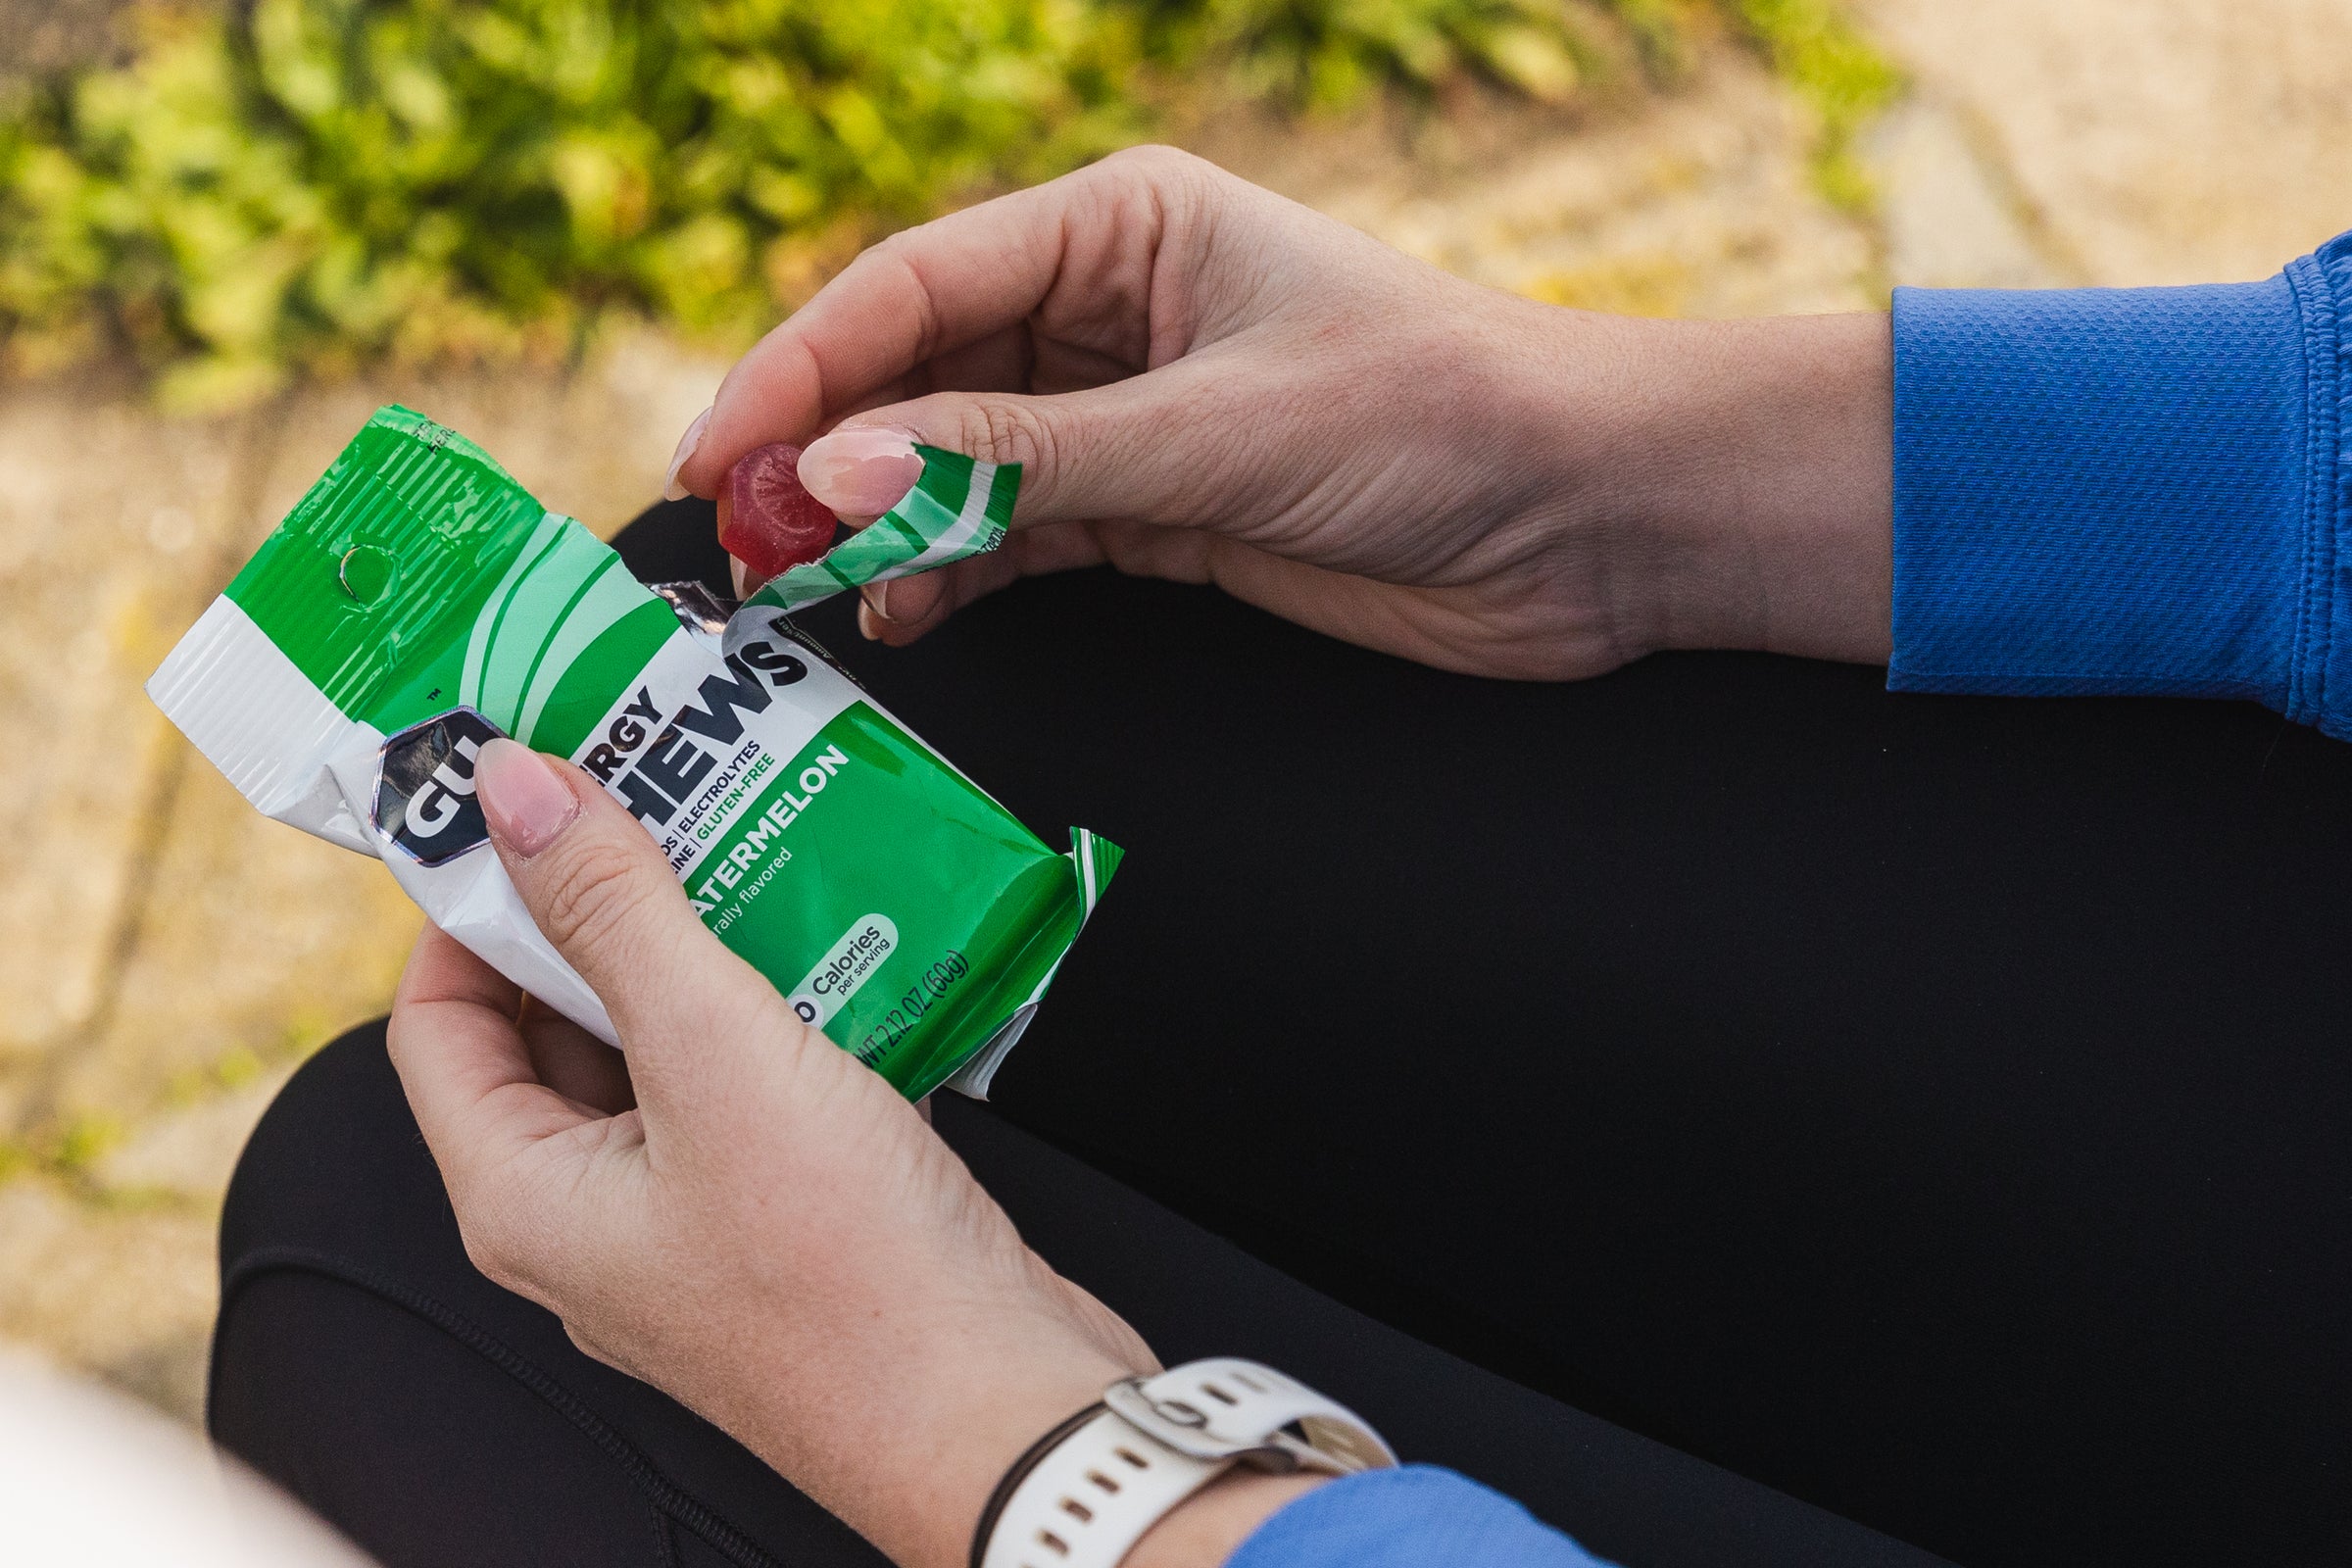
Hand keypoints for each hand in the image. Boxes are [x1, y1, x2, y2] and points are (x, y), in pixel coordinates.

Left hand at [387, 738, 1293, 1567]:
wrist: (1002, 1416)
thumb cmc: (853, 1282)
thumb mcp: (717, 1057)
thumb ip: (617, 914)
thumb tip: (519, 795)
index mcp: (526, 1201)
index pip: (438, 1023)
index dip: (466, 906)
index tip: (521, 807)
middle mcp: (590, 1224)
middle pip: (545, 1035)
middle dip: (589, 916)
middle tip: (642, 806)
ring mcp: (689, 1229)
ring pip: (655, 1060)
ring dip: (688, 958)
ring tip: (738, 856)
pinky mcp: (783, 1224)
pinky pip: (741, 1092)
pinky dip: (765, 1013)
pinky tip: (826, 951)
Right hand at [671, 145, 1892, 676]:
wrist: (1586, 519)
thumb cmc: (1434, 416)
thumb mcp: (1219, 428)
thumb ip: (1025, 460)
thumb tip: (840, 476)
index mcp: (1122, 224)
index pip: (918, 286)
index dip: (804, 369)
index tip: (724, 456)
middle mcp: (1110, 308)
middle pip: (918, 373)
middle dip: (827, 455)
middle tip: (741, 540)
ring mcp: (1128, 414)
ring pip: (955, 464)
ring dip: (879, 526)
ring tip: (801, 592)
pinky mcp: (1157, 510)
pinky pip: (1016, 536)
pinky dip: (954, 575)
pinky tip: (900, 616)